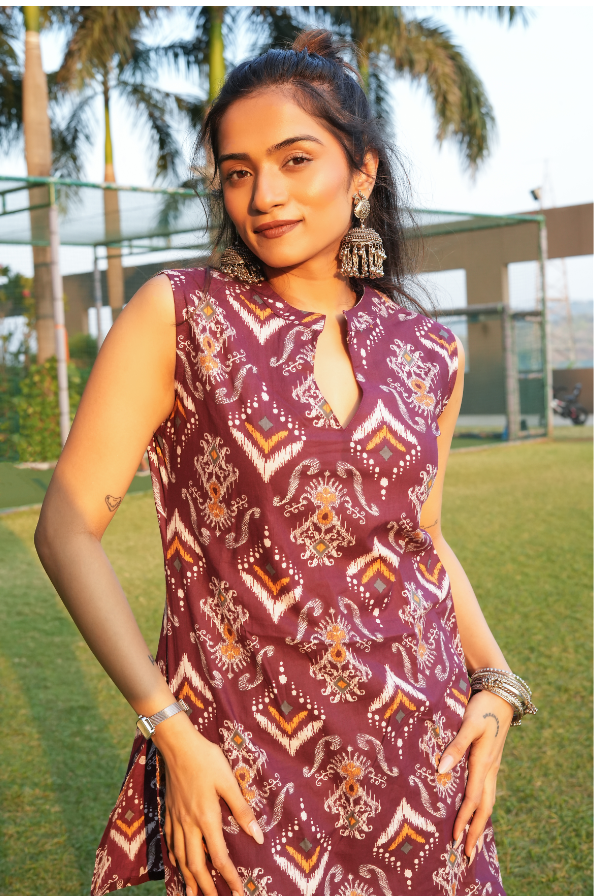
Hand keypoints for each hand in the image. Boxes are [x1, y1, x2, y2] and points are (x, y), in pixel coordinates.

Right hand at [152, 713, 262, 895]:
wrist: (177, 744)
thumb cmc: (206, 759)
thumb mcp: (228, 782)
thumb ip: (242, 810)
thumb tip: (258, 836)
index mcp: (206, 818)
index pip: (219, 858)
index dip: (229, 877)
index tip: (239, 892)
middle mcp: (189, 824)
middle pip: (195, 864)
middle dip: (205, 887)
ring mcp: (176, 818)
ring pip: (180, 856)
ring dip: (187, 877)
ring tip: (191, 894)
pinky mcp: (168, 811)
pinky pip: (170, 841)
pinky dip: (174, 857)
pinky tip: (176, 862)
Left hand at [437, 690, 513, 861]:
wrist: (500, 694)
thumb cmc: (482, 708)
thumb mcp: (468, 724)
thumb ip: (455, 746)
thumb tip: (441, 771)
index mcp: (483, 763)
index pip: (473, 799)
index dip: (464, 819)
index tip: (455, 839)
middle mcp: (490, 769)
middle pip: (484, 807)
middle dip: (475, 831)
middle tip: (467, 855)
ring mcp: (492, 766)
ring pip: (488, 801)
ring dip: (480, 822)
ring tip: (473, 841)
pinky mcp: (490, 761)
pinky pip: (487, 791)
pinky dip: (482, 807)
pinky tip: (476, 812)